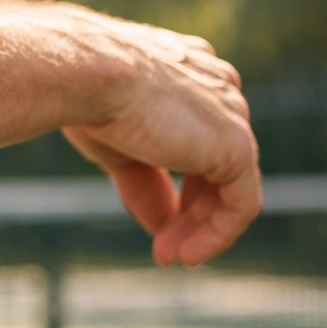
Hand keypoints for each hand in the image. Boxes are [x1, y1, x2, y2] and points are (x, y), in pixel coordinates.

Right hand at [54, 6, 260, 267]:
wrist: (85, 73)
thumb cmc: (85, 95)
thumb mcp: (116, 146)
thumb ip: (146, 182)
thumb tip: (162, 225)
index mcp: (188, 71)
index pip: (195, 136)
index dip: (178, 181)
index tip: (154, 216)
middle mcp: (218, 87)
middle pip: (215, 162)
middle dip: (190, 210)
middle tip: (162, 249)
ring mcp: (232, 114)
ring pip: (230, 184)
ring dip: (199, 227)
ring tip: (169, 256)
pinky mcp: (236, 145)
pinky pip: (242, 203)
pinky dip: (217, 233)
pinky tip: (186, 255)